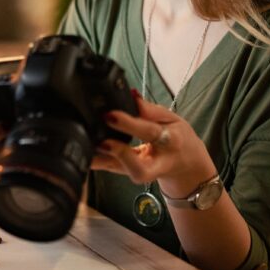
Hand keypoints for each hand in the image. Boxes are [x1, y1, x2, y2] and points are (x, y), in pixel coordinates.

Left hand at [91, 92, 216, 198]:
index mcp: (170, 141)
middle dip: (118, 155)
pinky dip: (97, 161)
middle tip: (100, 141)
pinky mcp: (130, 174)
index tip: (109, 115)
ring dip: (100, 161)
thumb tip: (131, 95)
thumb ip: (151, 110)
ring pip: (122, 173)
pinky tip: (84, 153)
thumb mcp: (173, 119)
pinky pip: (112, 170)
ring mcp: (142, 172)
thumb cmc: (177, 138)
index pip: (149, 132)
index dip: (129, 124)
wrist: (186, 165)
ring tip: (83, 147)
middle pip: (138, 167)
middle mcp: (157, 162)